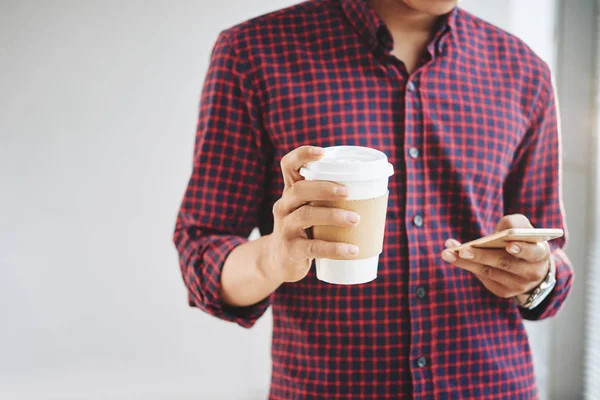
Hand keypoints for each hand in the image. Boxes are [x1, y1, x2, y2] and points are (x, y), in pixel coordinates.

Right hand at [261, 146, 360, 282]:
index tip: (322, 153)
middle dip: (324, 188)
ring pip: (306, 215)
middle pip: (299, 189)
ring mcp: (285, 228)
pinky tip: (352, 250)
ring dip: (333, 215)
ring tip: (356, 219)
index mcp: (291, 192)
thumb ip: (329, 198)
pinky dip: (335, 248)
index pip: (288, 166)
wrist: (279, 263)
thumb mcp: (309, 210)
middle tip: (347, 192)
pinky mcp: (291, 250)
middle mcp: (284, 206)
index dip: (302, 155)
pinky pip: (314, 247)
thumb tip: (376, 184)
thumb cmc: (305, 230)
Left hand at [441, 214, 550, 301]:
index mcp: (540, 255)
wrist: (529, 266)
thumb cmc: (523, 241)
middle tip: (462, 249)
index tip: (508, 245)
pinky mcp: (502, 291)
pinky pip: (483, 278)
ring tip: (448, 252)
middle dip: (482, 256)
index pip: (533, 253)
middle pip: (504, 263)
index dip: (522, 249)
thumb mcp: (524, 229)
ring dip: (465, 262)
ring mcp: (516, 285)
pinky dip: (466, 266)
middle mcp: (530, 273)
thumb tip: (498, 231)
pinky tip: (452, 256)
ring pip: (488, 272)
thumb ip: (514, 224)